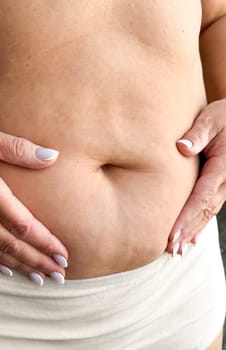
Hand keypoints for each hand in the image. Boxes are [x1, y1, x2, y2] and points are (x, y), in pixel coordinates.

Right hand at [0, 111, 67, 284]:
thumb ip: (18, 148)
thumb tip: (51, 156)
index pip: (22, 225)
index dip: (45, 242)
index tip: (63, 254)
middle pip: (11, 245)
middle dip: (38, 261)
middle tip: (59, 275)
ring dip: (19, 266)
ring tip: (40, 278)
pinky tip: (5, 269)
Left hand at [166, 98, 225, 255]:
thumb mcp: (212, 118)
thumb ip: (198, 134)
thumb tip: (182, 148)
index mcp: (222, 166)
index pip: (201, 197)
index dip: (186, 218)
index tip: (173, 235)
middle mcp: (225, 180)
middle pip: (204, 211)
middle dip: (187, 231)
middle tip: (171, 251)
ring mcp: (225, 185)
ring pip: (207, 213)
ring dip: (192, 231)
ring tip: (178, 249)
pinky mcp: (221, 184)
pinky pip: (210, 207)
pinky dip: (199, 222)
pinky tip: (191, 237)